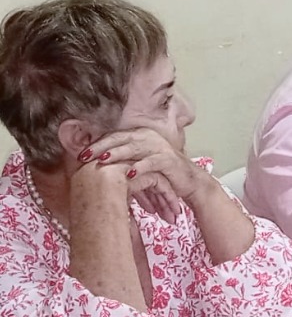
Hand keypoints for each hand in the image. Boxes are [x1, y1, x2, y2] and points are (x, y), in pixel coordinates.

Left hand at [84, 128, 209, 221]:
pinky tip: (128, 174)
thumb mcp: (138, 162)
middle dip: (101, 147)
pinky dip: (139, 168)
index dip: (97, 143)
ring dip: (117, 155)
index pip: (114, 136)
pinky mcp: (168, 160)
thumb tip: (93, 161)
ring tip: (102, 161)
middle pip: (121, 139)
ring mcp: (159, 147)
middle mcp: (149, 137)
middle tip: (84, 156)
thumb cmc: (160, 173)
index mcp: (140, 135)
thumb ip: (121, 158)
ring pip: (134, 149)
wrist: (187, 181)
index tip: (79, 153)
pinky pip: (151, 162)